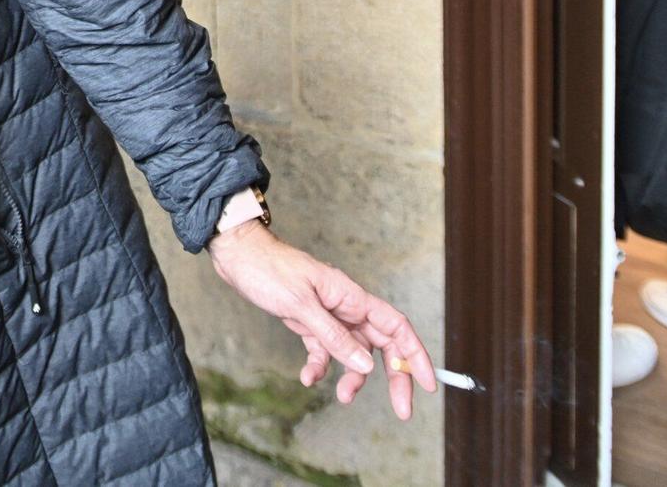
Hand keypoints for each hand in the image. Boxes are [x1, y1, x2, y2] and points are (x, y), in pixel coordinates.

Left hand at [207, 222, 436, 419]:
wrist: (237, 255)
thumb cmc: (268, 270)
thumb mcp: (300, 305)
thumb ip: (333, 336)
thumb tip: (365, 365)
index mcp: (351, 296)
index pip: (396, 327)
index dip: (416, 355)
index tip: (429, 383)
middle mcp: (345, 307)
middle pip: (382, 346)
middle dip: (395, 378)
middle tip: (402, 410)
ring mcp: (327, 315)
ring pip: (353, 353)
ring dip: (353, 377)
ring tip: (342, 396)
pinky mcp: (308, 322)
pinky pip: (324, 351)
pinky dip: (320, 367)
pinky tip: (307, 377)